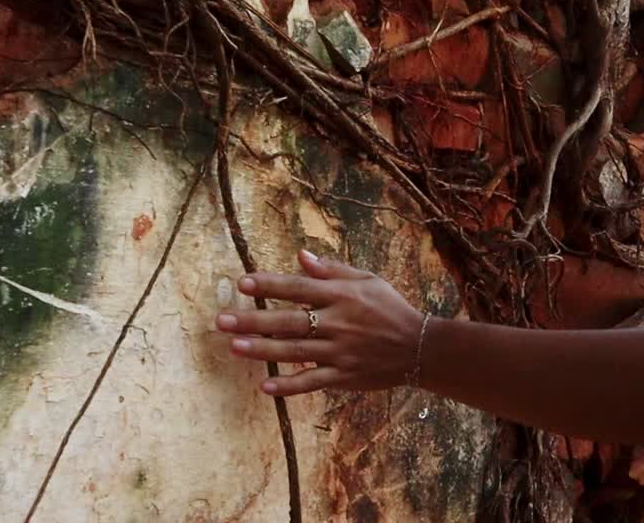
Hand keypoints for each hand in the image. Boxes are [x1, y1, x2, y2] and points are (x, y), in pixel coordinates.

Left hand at [216, 250, 423, 396]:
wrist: (421, 348)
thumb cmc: (390, 308)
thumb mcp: (366, 280)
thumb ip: (331, 270)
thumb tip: (300, 257)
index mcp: (340, 295)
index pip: (297, 288)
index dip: (270, 285)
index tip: (243, 283)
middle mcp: (337, 323)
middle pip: (288, 321)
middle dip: (253, 321)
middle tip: (222, 321)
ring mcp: (339, 352)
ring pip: (295, 351)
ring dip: (263, 351)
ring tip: (233, 348)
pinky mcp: (344, 376)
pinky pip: (313, 381)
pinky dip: (290, 386)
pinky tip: (265, 387)